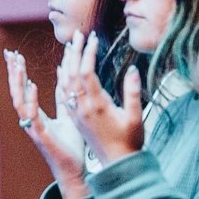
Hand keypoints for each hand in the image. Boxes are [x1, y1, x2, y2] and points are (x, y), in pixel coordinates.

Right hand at [5, 50, 87, 198]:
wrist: (74, 170)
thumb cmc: (70, 146)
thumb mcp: (68, 115)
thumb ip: (63, 98)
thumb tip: (63, 77)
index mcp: (36, 115)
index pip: (24, 90)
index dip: (19, 73)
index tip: (16, 55)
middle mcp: (31, 121)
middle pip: (18, 92)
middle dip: (14, 73)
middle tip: (10, 53)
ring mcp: (34, 128)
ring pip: (20, 102)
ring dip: (18, 82)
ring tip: (18, 64)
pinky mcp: (41, 136)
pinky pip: (33, 116)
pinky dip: (32, 100)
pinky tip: (32, 85)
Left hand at [58, 32, 144, 163]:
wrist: (116, 164)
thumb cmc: (130, 141)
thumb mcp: (136, 116)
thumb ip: (132, 92)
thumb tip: (131, 69)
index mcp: (97, 105)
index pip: (87, 73)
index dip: (88, 53)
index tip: (93, 37)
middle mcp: (82, 108)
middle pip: (73, 74)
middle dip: (75, 52)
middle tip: (78, 34)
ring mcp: (77, 113)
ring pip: (66, 84)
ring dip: (67, 63)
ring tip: (70, 46)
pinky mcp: (76, 118)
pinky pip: (64, 94)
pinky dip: (63, 78)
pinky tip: (63, 69)